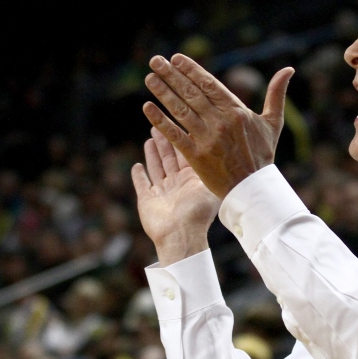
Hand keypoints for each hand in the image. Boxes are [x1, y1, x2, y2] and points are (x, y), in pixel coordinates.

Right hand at [132, 128, 220, 265]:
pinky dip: (139, 176)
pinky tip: (137, 165)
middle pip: (170, 158)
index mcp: (192, 180)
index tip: (178, 122)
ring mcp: (163, 193)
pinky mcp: (147, 201)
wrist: (181, 235)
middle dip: (165, 141)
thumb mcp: (208, 185)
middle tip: (159, 123)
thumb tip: (220, 146)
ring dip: (153, 154)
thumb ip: (209, 166)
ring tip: (150, 137)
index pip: (186, 153)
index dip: (182, 138)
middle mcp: (178, 184)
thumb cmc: (198, 212)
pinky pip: (142, 184)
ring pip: (156, 168)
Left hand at [142, 53, 293, 197]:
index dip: (191, 70)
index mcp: (237, 112)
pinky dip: (160, 121)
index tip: (176, 58)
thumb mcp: (272, 123)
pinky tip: (148, 107)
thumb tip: (289, 69)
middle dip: (171, 75)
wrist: (253, 189)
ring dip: (163, 92)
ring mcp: (207, 139)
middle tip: (155, 61)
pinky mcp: (196, 156)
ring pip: (180, 110)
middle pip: (191, 93)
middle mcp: (220, 122)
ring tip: (150, 78)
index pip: (209, 85)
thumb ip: (276, 95)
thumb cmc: (262, 155)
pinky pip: (175, 135)